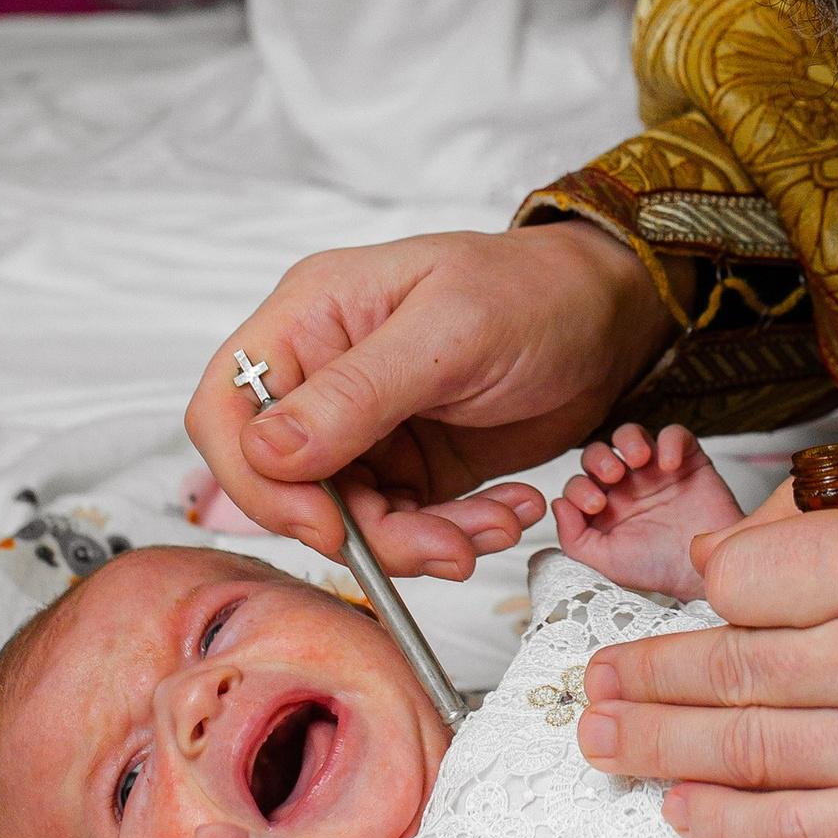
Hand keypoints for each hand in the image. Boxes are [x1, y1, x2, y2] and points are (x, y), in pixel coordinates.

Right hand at [186, 225, 670, 573]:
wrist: (611, 318)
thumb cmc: (535, 291)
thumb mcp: (451, 332)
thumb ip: (357, 393)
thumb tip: (267, 449)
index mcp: (310, 319)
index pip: (226, 411)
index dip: (258, 480)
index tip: (327, 524)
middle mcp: (324, 376)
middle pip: (288, 484)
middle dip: (365, 530)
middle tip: (443, 545)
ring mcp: (365, 428)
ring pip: (349, 519)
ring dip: (420, 540)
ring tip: (495, 524)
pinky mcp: (409, 468)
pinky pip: (403, 525)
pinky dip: (452, 534)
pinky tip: (507, 511)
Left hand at [576, 464, 837, 837]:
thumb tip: (746, 545)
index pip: (746, 576)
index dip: (715, 579)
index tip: (714, 587)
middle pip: (726, 668)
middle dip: (642, 677)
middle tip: (591, 684)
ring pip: (743, 753)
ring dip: (656, 749)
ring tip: (601, 741)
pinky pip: (798, 833)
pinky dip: (727, 827)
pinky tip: (683, 812)